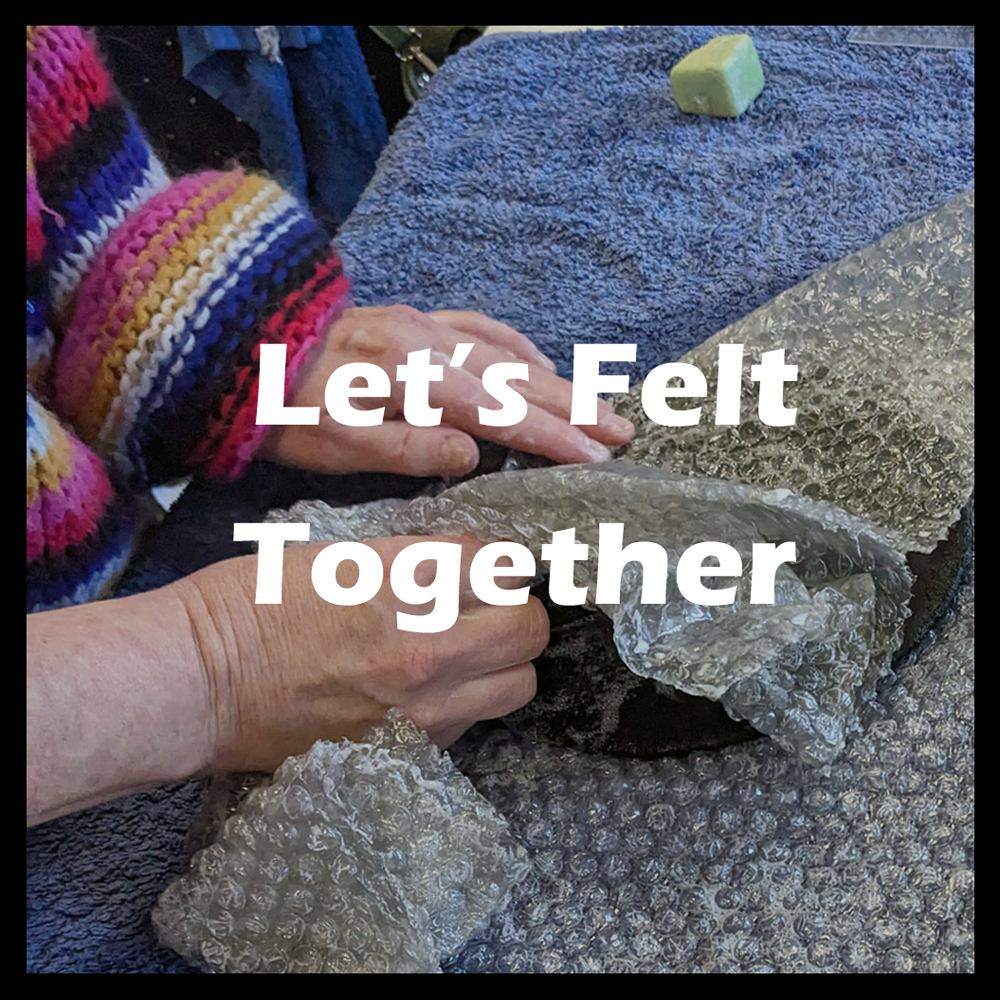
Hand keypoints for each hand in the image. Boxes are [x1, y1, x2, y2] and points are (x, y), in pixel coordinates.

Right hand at [175, 534, 547, 771]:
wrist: (200, 683)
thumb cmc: (252, 605)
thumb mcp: (340, 555)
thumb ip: (414, 562)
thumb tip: (465, 570)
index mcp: (408, 579)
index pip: (505, 564)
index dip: (500, 562)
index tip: (487, 567)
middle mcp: (428, 643)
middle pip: (530, 626)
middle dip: (515, 610)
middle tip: (487, 607)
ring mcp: (423, 704)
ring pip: (520, 682)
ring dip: (504, 662)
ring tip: (471, 652)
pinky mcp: (409, 749)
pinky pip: (478, 721)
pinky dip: (471, 701)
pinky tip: (435, 687)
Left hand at [260, 305, 634, 476]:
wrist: (243, 350)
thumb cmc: (287, 410)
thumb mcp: (339, 443)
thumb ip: (410, 447)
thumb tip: (477, 454)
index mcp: (415, 377)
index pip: (501, 412)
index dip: (553, 437)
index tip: (597, 458)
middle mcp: (432, 343)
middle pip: (520, 378)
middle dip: (576, 406)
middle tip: (623, 432)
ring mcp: (427, 325)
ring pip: (510, 353)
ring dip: (559, 380)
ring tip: (601, 406)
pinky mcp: (418, 319)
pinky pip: (483, 328)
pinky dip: (520, 348)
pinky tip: (541, 362)